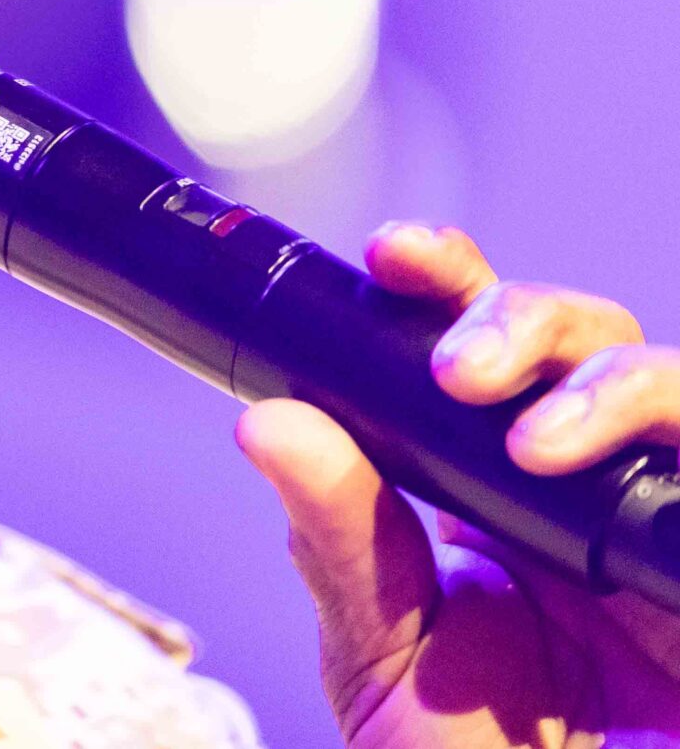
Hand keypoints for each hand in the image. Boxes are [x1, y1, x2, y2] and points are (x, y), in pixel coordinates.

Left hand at [235, 222, 679, 747]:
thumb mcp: (385, 649)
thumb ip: (339, 537)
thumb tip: (269, 423)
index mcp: (494, 484)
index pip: (479, 341)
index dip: (447, 280)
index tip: (392, 258)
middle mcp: (590, 488)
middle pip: (588, 336)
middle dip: (522, 319)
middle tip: (461, 370)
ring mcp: (665, 524)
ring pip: (675, 387)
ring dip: (610, 385)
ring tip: (535, 441)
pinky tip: (636, 477)